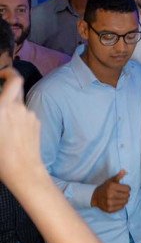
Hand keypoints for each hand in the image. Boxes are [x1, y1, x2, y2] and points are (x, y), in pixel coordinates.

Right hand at [0, 70, 42, 184]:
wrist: (23, 169)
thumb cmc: (0, 155)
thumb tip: (2, 110)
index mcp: (2, 108)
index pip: (14, 80)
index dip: (8, 73)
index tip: (0, 75)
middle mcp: (18, 107)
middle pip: (17, 85)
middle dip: (8, 82)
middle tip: (1, 87)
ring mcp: (30, 114)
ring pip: (19, 102)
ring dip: (11, 105)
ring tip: (3, 125)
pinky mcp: (36, 122)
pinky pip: (25, 114)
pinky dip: (18, 116)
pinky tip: (12, 131)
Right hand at [90, 170, 130, 212]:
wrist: (95, 197)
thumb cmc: (105, 187)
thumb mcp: (111, 181)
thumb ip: (118, 176)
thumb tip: (124, 171)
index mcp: (111, 187)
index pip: (127, 189)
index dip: (127, 188)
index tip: (124, 188)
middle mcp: (110, 195)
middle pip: (127, 195)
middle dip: (126, 194)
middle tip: (122, 193)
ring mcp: (109, 203)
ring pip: (125, 201)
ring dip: (124, 199)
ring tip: (120, 197)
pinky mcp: (109, 209)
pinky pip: (121, 207)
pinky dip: (121, 204)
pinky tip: (118, 202)